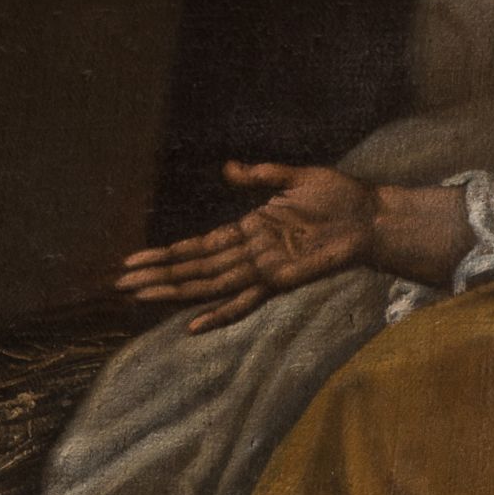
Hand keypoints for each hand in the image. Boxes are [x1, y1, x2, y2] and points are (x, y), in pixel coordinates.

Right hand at [119, 164, 376, 332]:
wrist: (373, 216)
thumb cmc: (341, 196)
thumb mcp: (294, 177)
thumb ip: (258, 176)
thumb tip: (226, 168)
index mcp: (250, 231)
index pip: (198, 247)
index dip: (166, 254)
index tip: (133, 260)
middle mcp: (251, 255)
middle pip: (194, 269)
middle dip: (158, 275)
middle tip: (119, 285)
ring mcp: (264, 271)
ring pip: (208, 285)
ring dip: (174, 291)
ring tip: (139, 296)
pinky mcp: (281, 282)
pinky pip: (245, 303)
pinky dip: (219, 315)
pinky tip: (192, 326)